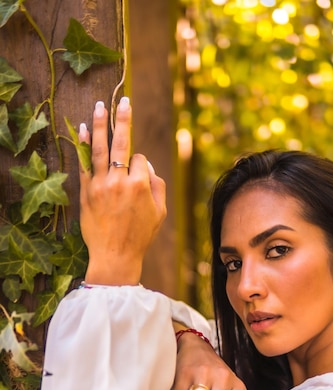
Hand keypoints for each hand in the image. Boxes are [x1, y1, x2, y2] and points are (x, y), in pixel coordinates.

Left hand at [78, 97, 165, 284]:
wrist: (115, 255)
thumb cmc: (140, 236)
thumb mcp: (160, 213)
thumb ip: (157, 186)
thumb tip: (148, 166)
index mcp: (141, 185)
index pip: (141, 159)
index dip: (142, 165)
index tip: (140, 177)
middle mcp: (120, 181)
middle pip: (121, 143)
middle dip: (123, 119)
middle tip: (123, 100)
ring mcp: (101, 185)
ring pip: (99, 148)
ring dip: (100, 124)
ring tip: (100, 106)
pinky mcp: (86, 192)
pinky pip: (83, 163)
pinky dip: (82, 145)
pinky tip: (82, 128)